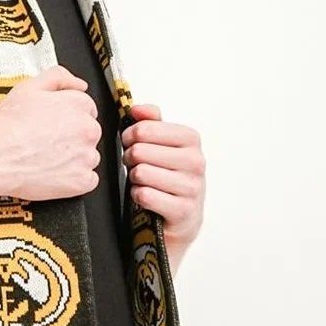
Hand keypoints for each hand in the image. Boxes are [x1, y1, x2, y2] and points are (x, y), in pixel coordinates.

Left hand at [121, 105, 204, 259]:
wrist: (181, 217)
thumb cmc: (167, 176)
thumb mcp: (162, 145)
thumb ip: (150, 122)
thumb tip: (136, 109)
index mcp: (191, 139)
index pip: (144, 128)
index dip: (129, 136)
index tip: (131, 143)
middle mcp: (196, 161)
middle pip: (139, 151)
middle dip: (130, 159)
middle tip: (135, 165)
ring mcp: (192, 186)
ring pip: (141, 173)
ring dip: (134, 179)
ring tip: (143, 181)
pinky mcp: (183, 210)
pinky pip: (144, 195)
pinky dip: (138, 196)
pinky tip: (147, 197)